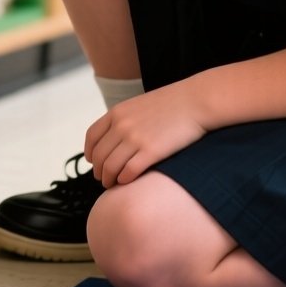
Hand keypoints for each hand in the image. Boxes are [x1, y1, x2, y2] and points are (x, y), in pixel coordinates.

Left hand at [84, 81, 208, 188]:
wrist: (195, 102)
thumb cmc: (172, 104)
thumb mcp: (140, 105)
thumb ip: (125, 119)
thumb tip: (115, 138)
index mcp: (117, 112)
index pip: (92, 137)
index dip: (90, 152)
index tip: (92, 162)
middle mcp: (121, 126)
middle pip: (99, 155)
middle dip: (99, 171)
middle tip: (103, 179)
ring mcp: (135, 139)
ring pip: (110, 167)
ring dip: (109, 179)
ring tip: (113, 184)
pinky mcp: (150, 152)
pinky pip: (128, 172)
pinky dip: (124, 180)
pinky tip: (127, 182)